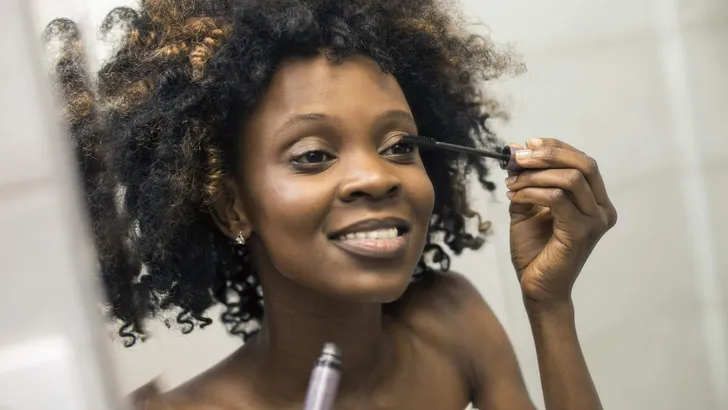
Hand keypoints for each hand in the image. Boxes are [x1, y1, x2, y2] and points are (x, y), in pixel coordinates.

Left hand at [505, 138, 616, 311]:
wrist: (537, 288)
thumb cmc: (535, 251)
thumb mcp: (528, 209)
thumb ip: (528, 183)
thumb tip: (516, 153)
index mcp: (595, 202)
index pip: (583, 161)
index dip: (556, 147)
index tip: (527, 143)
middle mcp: (602, 210)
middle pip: (584, 164)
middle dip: (548, 155)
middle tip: (518, 156)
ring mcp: (595, 221)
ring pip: (570, 179)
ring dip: (535, 175)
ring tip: (512, 183)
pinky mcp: (580, 233)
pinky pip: (557, 199)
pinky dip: (532, 192)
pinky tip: (515, 197)